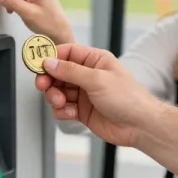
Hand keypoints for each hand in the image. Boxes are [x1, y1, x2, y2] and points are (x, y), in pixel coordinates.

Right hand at [36, 42, 162, 147]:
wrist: (139, 126)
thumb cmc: (128, 98)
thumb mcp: (97, 79)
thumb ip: (71, 70)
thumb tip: (50, 62)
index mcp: (94, 60)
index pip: (67, 52)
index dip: (51, 57)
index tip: (38, 64)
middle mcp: (88, 75)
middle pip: (58, 72)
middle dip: (49, 80)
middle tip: (44, 86)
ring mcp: (84, 93)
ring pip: (58, 91)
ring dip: (55, 97)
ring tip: (61, 102)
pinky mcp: (82, 110)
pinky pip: (63, 107)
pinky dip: (61, 110)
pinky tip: (69, 113)